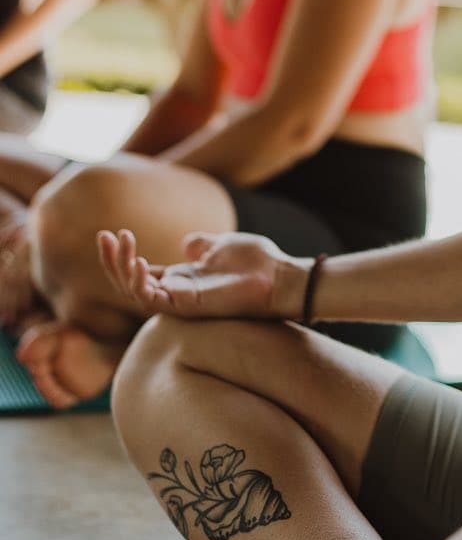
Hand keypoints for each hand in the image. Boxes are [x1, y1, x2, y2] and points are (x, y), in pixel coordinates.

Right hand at [97, 229, 310, 319]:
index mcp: (183, 279)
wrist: (280, 276)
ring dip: (122, 267)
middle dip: (113, 260)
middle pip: (131, 282)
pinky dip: (139, 282)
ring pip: (135, 292)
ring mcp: (180, 301)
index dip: (124, 256)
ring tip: (121, 242)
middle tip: (104, 236)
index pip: (142, 272)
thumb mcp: (222, 246)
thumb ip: (201, 247)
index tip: (114, 233)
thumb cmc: (256, 263)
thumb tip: (187, 243)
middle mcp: (177, 292)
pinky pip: (152, 300)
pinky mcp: (187, 306)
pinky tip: (137, 261)